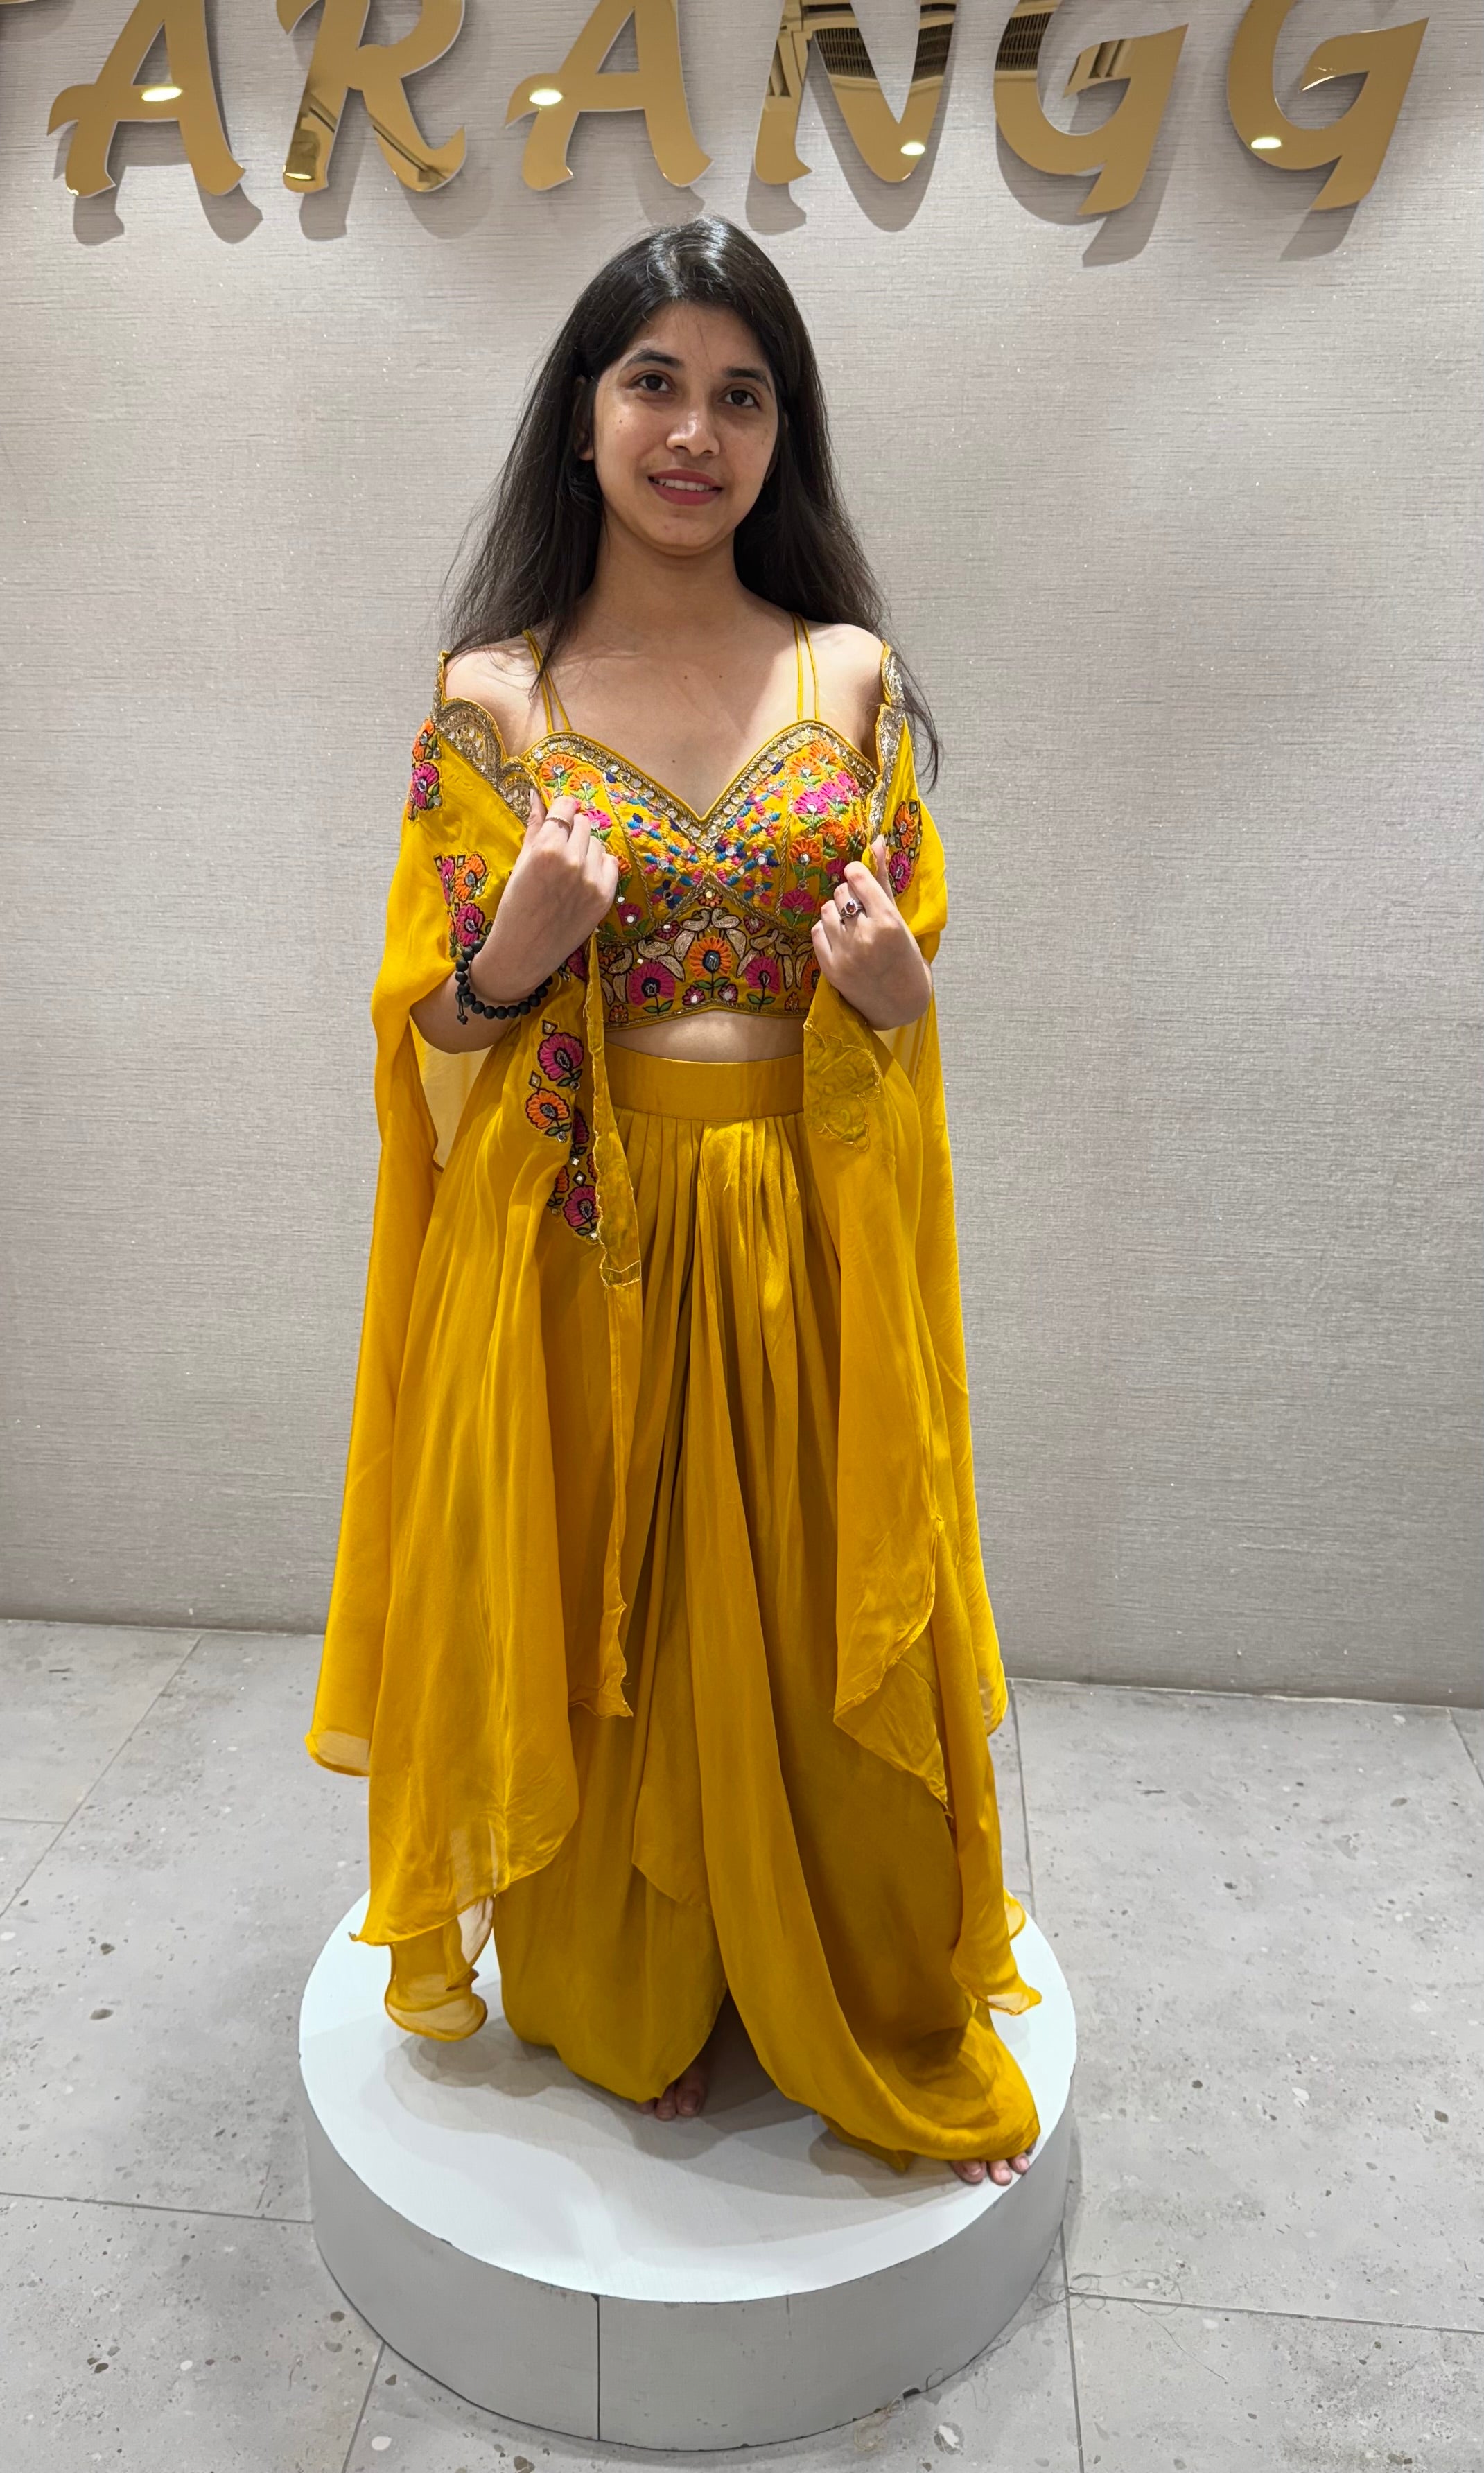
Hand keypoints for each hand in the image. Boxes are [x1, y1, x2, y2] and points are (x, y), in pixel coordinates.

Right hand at [470, 788, 620, 1003]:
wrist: (524, 951)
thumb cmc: (516, 905)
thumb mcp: (521, 862)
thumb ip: (534, 826)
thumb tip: (536, 795)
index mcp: (546, 849)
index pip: (566, 807)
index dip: (562, 809)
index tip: (560, 817)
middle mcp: (572, 860)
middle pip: (583, 824)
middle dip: (572, 831)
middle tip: (560, 850)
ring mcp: (591, 879)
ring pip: (597, 843)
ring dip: (586, 849)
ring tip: (569, 869)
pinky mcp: (605, 895)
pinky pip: (611, 863)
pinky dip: (600, 866)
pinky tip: (583, 879)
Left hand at [811, 835, 931, 1028]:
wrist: (900, 1005)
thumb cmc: (906, 958)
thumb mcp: (899, 918)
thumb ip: (883, 880)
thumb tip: (877, 841)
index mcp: (888, 921)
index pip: (856, 877)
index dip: (856, 874)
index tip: (859, 879)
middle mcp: (864, 936)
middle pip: (841, 892)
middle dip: (849, 897)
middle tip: (861, 911)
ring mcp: (845, 953)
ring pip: (826, 910)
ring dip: (837, 913)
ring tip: (851, 926)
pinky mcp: (830, 967)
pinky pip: (816, 931)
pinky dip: (826, 931)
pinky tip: (841, 939)